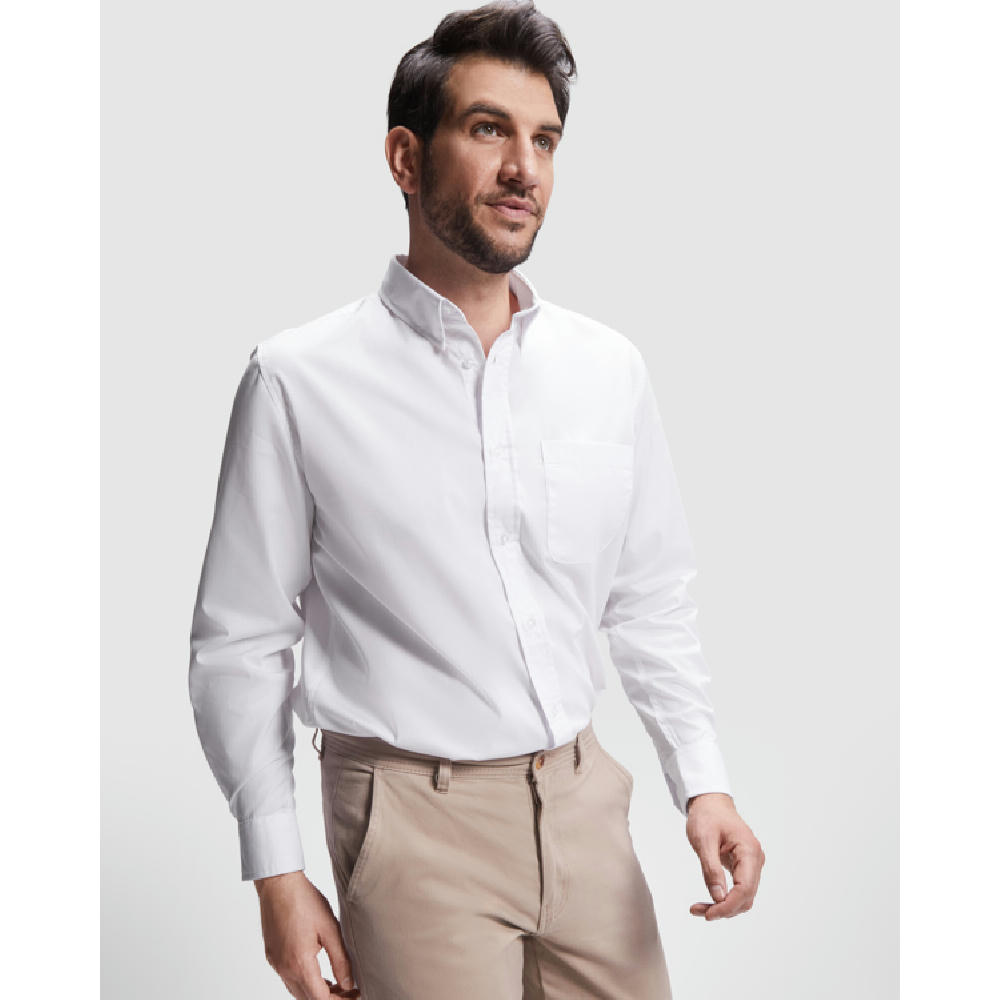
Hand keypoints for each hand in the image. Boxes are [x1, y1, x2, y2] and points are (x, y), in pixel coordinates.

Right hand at [254, 870, 359, 997]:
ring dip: (317, 993)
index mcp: (299, 963)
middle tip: (350, 990)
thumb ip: (340, 959)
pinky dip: (304, 983)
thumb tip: (348, 983)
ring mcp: (276, 963)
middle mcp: (284, 968)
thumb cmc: (305, 900)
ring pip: (297, 991)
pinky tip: (318, 973)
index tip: (356, 994)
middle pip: (308, 999)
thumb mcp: (330, 928)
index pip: (320, 999)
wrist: (278, 883)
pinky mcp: (272, 956)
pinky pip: (288, 979)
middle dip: (330, 998)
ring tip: (338, 985)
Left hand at [684, 793, 764, 920]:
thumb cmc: (707, 816)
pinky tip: (709, 901)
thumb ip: (711, 869)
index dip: (728, 906)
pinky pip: (738, 889)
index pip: (745, 889)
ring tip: (699, 908)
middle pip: (746, 897)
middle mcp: (755, 860)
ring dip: (723, 906)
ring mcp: (751, 865)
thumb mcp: (704, 840)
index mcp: (749, 851)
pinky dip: (724, 898)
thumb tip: (719, 898)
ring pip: (743, 897)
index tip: (708, 914)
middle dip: (724, 909)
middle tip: (697, 911)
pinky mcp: (744, 867)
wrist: (710, 803)